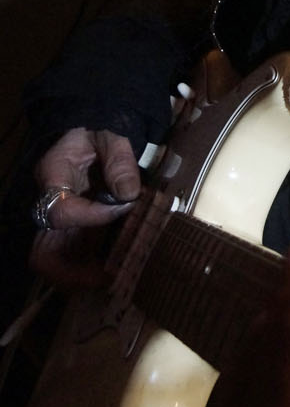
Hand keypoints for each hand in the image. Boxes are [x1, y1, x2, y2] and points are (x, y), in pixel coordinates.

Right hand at [29, 127, 140, 285]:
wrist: (94, 127)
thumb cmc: (99, 128)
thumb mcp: (111, 134)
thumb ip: (119, 160)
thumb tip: (128, 194)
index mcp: (52, 176)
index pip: (60, 211)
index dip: (92, 216)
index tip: (124, 206)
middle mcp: (50, 202)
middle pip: (43, 250)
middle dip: (71, 271)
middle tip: (107, 278)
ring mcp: (62, 218)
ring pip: (56, 259)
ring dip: (82, 275)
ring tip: (116, 279)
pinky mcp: (75, 225)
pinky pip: (75, 254)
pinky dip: (93, 265)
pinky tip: (120, 267)